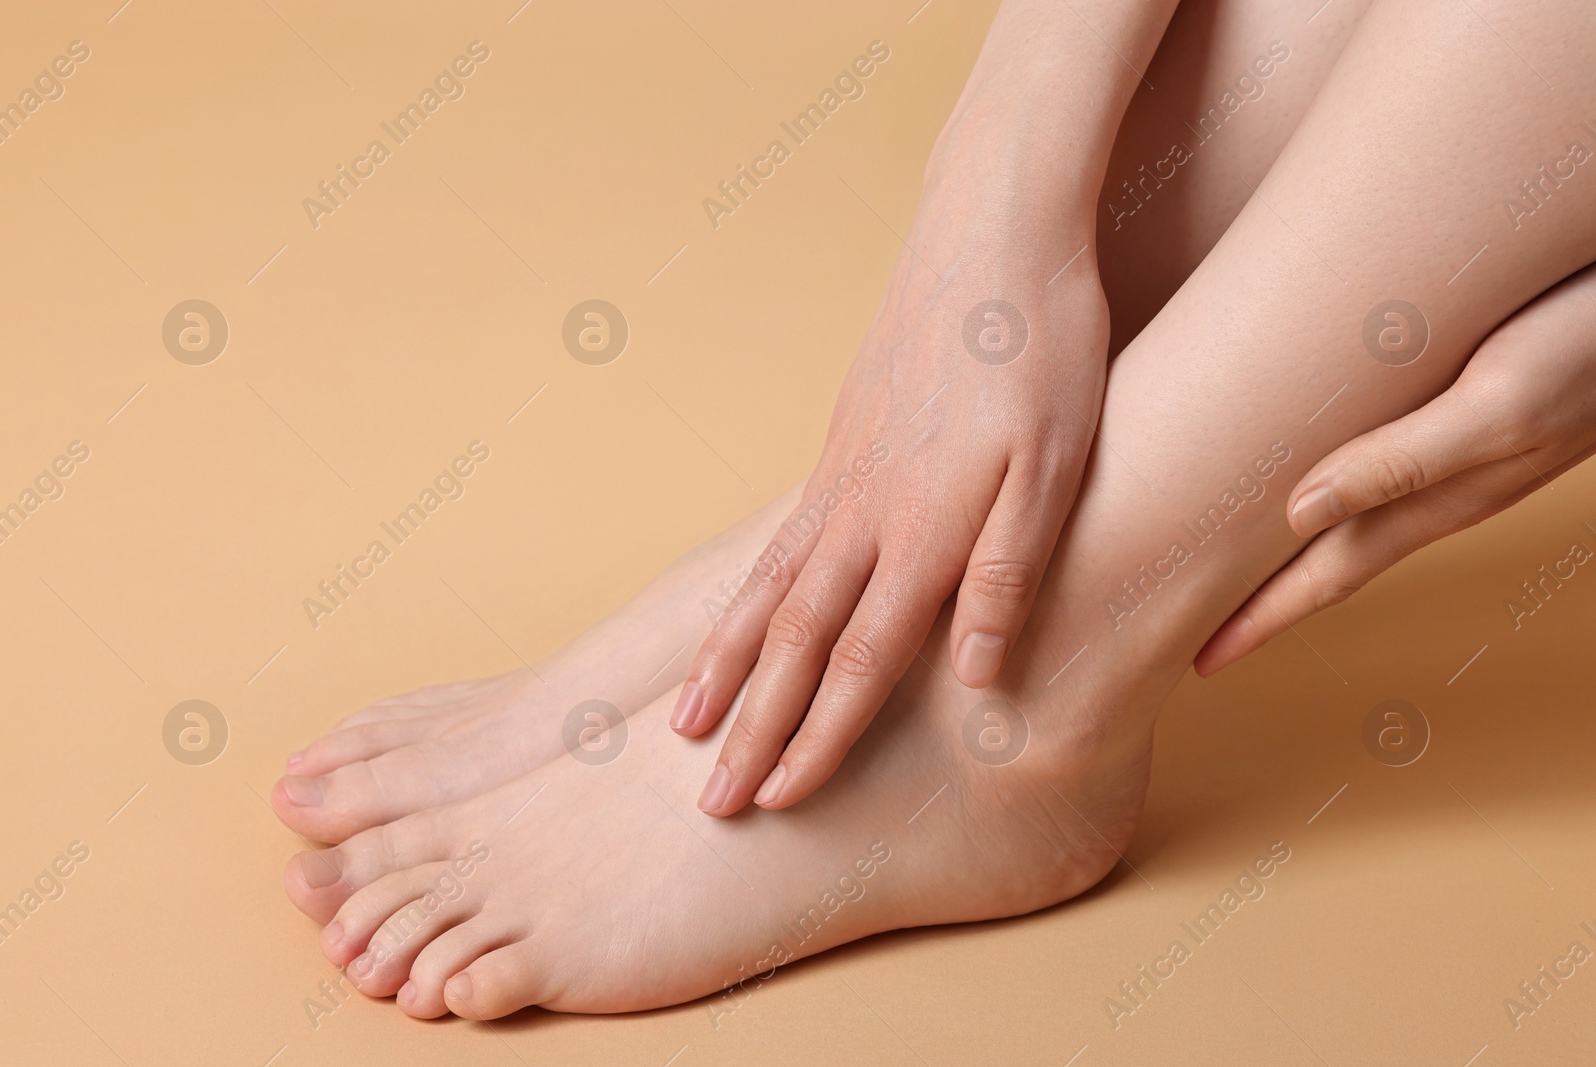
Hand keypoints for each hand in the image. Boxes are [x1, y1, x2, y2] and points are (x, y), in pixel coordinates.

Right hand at [674, 223, 1106, 813]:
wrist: (990, 235)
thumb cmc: (1041, 350)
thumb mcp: (1057, 467)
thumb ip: (1007, 574)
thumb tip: (977, 677)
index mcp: (921, 530)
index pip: (857, 660)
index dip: (818, 736)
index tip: (777, 797)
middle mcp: (863, 513)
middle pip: (791, 640)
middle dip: (750, 726)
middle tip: (708, 796)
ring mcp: (841, 476)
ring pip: (767, 590)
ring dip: (725, 666)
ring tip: (685, 720)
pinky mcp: (839, 444)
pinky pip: (778, 541)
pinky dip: (744, 596)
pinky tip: (738, 617)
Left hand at [1195, 263, 1595, 675]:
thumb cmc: (1589, 345)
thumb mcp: (1498, 405)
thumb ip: (1406, 462)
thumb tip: (1301, 515)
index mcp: (1435, 500)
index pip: (1323, 576)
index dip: (1259, 619)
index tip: (1198, 659)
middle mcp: (1437, 487)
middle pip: (1324, 555)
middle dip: (1257, 596)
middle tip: (1184, 618)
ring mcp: (1452, 452)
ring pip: (1345, 512)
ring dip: (1282, 542)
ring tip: (1220, 559)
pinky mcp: (1460, 402)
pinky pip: (1371, 461)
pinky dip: (1320, 481)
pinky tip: (1299, 471)